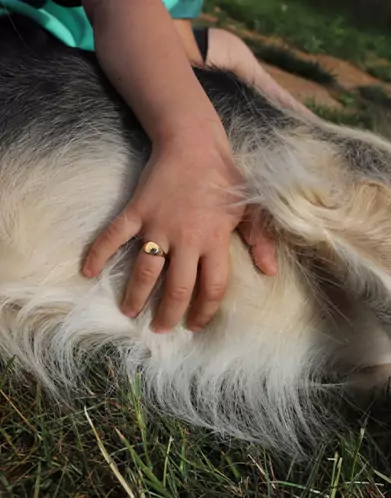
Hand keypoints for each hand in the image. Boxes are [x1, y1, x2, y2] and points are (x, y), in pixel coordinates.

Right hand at [83, 130, 275, 332]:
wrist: (193, 143)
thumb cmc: (224, 177)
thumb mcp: (250, 208)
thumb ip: (260, 240)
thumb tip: (270, 272)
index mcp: (213, 240)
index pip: (211, 287)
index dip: (204, 311)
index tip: (195, 325)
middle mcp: (184, 239)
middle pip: (176, 288)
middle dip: (168, 314)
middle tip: (161, 329)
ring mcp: (157, 226)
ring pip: (145, 271)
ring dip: (135, 296)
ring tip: (130, 313)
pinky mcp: (136, 211)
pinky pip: (113, 235)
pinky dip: (99, 252)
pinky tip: (88, 271)